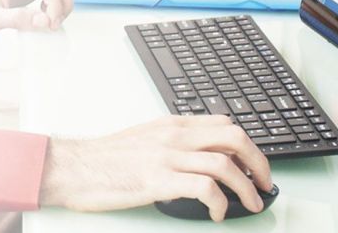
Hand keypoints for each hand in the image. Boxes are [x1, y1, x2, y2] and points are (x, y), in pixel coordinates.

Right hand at [39, 115, 272, 221]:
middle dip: (259, 162)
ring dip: (246, 186)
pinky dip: (219, 202)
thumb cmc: (107, 157)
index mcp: (176, 124)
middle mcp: (176, 135)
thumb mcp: (148, 136)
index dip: (248, 145)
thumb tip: (203, 153)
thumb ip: (176, 140)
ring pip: (225, 163)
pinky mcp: (158, 180)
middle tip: (265, 184)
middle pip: (235, 139)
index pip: (226, 125)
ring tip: (251, 204)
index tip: (255, 165)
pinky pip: (204, 187)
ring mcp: (168, 156)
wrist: (72, 166)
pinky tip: (218, 213)